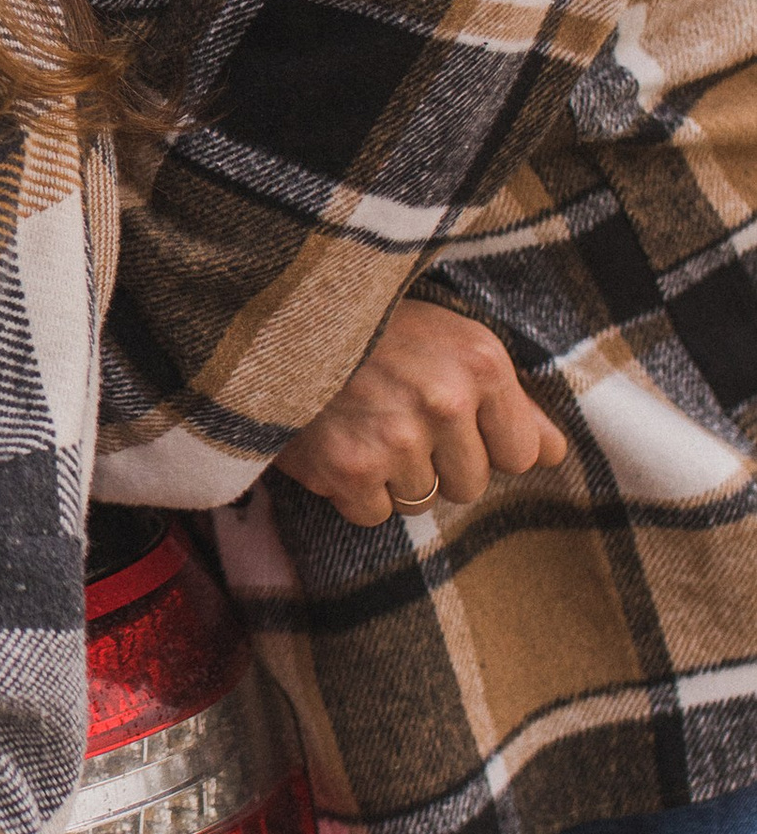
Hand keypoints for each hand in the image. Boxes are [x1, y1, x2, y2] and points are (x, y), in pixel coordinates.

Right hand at [274, 302, 569, 527]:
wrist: (277, 319)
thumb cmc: (370, 326)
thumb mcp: (448, 339)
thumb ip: (509, 398)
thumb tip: (557, 453)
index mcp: (480, 363)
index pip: (524, 454)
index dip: (486, 442)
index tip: (451, 419)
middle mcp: (445, 402)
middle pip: (471, 485)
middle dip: (437, 461)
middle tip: (394, 415)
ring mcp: (396, 440)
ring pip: (421, 502)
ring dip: (392, 476)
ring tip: (361, 424)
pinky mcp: (349, 470)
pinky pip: (374, 514)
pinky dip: (352, 489)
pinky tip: (336, 443)